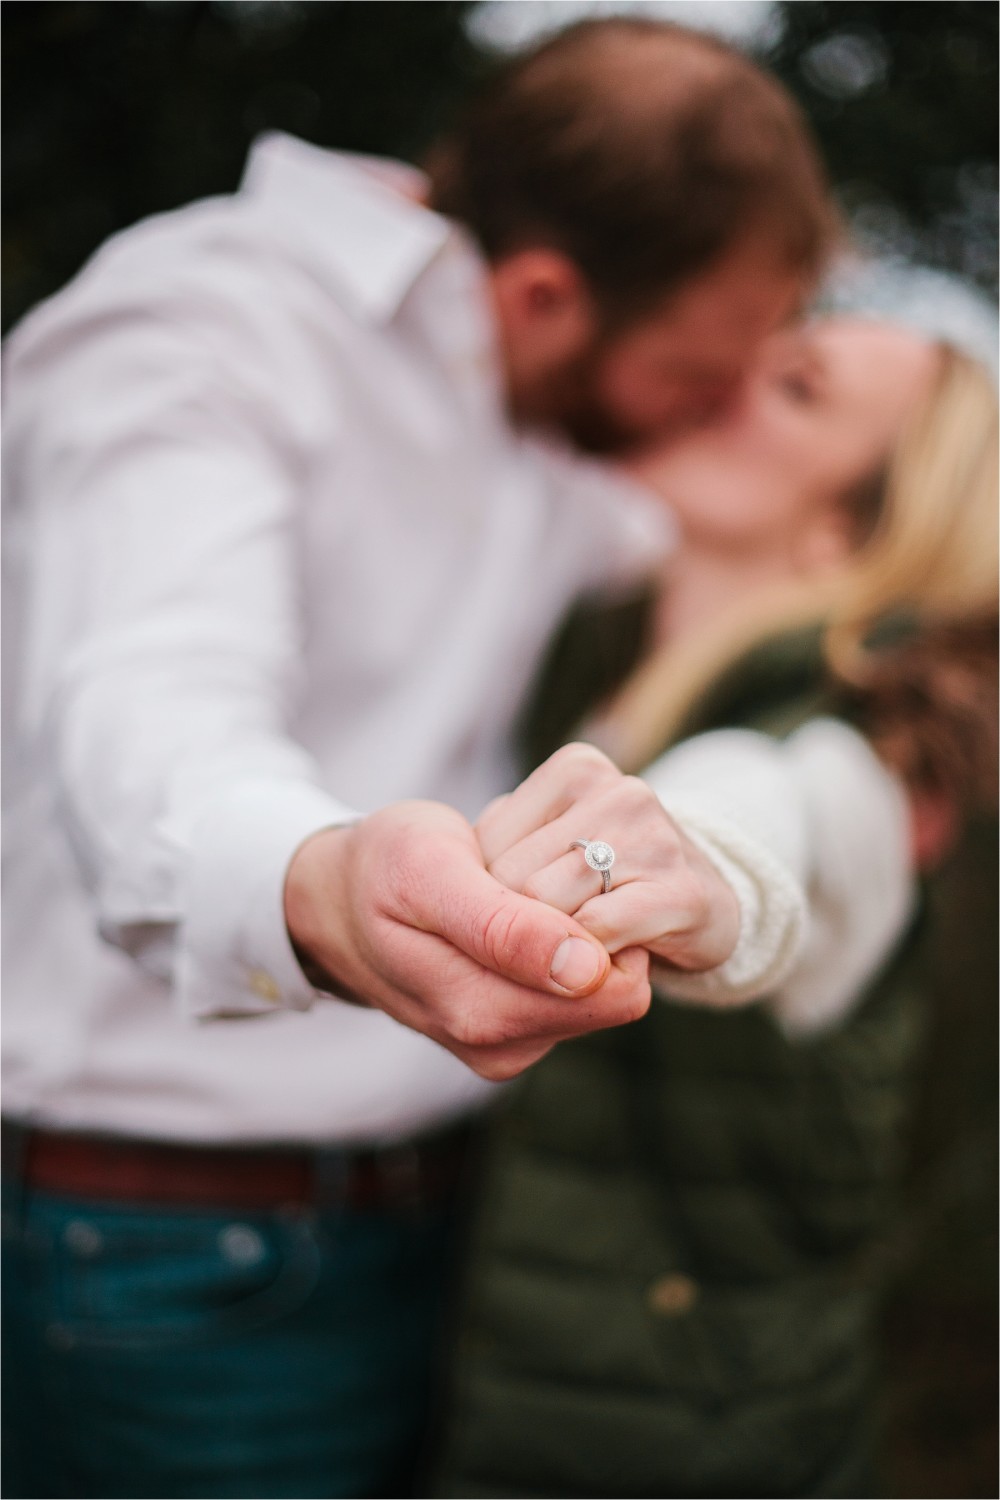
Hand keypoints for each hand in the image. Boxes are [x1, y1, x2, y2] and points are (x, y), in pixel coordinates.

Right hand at [283, 799, 650, 1079]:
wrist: (333, 902)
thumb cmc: (380, 868)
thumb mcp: (429, 873)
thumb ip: (502, 925)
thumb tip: (586, 970)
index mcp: (482, 1013)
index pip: (617, 987)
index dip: (606, 923)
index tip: (557, 874)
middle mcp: (500, 1045)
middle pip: (615, 990)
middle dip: (586, 925)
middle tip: (521, 877)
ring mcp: (506, 1044)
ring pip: (601, 989)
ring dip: (570, 931)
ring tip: (507, 891)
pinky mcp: (513, 1032)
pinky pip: (576, 989)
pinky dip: (555, 943)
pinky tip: (508, 911)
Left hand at [478, 743, 740, 971]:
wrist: (707, 908)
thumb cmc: (607, 881)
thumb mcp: (546, 846)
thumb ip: (496, 851)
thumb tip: (454, 885)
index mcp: (575, 768)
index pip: (487, 843)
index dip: (489, 892)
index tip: (524, 904)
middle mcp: (619, 790)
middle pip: (513, 879)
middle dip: (519, 922)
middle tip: (552, 934)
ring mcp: (654, 836)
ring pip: (548, 910)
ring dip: (554, 945)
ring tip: (580, 945)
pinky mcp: (682, 891)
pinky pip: (597, 937)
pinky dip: (589, 963)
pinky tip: (609, 959)